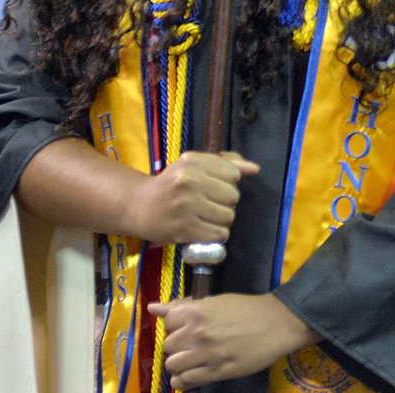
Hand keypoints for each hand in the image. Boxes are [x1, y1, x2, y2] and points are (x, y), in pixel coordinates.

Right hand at [123, 151, 258, 244]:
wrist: (139, 206)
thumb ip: (227, 163)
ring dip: (222, 220)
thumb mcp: (194, 165)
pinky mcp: (184, 229)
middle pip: (233, 196)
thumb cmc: (171, 183)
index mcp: (193, 161)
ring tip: (207, 216)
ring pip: (228, 216)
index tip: (214, 186)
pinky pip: (218, 234)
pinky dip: (216, 234)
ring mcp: (187, 206)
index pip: (233, 174)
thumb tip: (255, 169)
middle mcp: (190, 181)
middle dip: (226, 202)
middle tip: (210, 203)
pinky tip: (205, 229)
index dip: (228, 182)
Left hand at [149, 293, 317, 388]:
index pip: (167, 322)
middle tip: (192, 343)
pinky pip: (185, 381)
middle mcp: (196, 333)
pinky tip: (193, 373)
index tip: (186, 326)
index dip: (176, 325)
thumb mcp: (215, 301)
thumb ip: (184, 306)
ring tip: (193, 359)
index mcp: (197, 311)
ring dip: (180, 362)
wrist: (276, 324)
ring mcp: (205, 354)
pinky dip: (184, 379)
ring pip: (172, 365)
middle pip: (168, 345)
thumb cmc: (246, 308)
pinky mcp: (215, 372)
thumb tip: (153, 308)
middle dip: (177, 345)